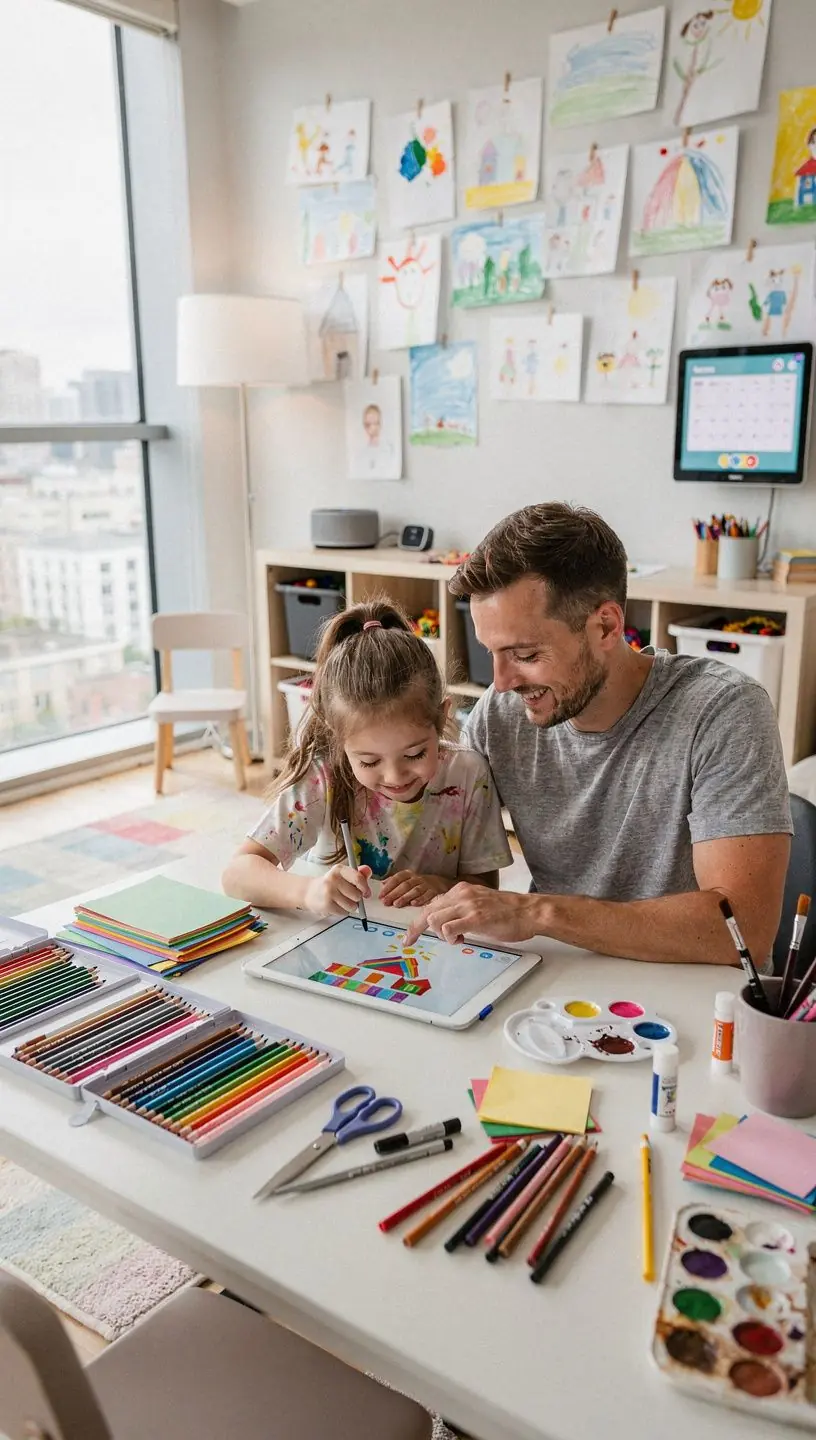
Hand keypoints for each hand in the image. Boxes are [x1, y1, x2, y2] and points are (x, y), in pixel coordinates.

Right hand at [304, 864, 371, 916]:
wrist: (309, 892)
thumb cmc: (331, 884)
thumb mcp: (343, 875)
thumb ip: (358, 874)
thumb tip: (368, 871)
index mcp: (339, 869)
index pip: (358, 878)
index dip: (365, 887)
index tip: (366, 892)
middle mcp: (333, 879)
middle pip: (357, 895)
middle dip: (357, 899)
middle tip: (349, 896)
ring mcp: (328, 892)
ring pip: (352, 906)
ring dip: (350, 906)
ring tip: (341, 901)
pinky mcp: (326, 905)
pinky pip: (344, 912)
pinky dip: (342, 911)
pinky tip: (335, 905)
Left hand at [379, 871, 450, 908]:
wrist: (442, 884)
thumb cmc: (421, 884)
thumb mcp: (408, 879)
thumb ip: (395, 881)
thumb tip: (382, 884)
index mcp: (409, 875)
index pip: (398, 878)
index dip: (389, 886)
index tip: (381, 895)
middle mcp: (418, 879)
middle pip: (405, 885)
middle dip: (394, 894)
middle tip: (386, 902)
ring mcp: (427, 885)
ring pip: (415, 890)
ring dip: (405, 897)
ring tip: (397, 904)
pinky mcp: (435, 892)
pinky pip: (427, 895)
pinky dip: (420, 899)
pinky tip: (414, 904)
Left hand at [404, 884, 539, 946]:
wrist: (529, 911)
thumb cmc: (508, 912)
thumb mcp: (479, 905)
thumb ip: (461, 910)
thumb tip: (445, 924)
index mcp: (461, 890)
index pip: (431, 904)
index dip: (417, 922)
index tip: (409, 936)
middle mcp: (461, 894)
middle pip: (427, 912)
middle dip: (416, 929)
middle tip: (411, 942)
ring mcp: (468, 905)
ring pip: (434, 920)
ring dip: (440, 935)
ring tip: (456, 939)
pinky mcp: (475, 917)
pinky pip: (448, 928)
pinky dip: (449, 938)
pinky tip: (462, 939)